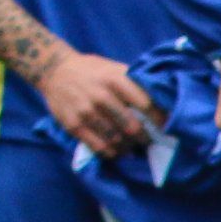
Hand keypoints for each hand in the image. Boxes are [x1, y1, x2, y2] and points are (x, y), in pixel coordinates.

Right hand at [32, 47, 159, 158]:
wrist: (55, 70)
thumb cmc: (93, 71)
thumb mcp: (114, 68)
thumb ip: (135, 83)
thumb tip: (161, 104)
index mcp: (115, 79)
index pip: (145, 104)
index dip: (159, 119)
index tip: (166, 127)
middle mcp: (101, 96)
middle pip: (132, 126)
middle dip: (144, 137)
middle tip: (149, 141)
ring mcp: (86, 111)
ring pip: (116, 139)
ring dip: (129, 147)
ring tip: (133, 147)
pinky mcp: (73, 125)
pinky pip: (98, 146)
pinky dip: (111, 152)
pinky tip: (116, 150)